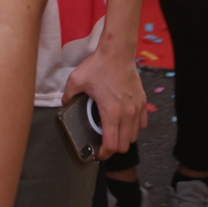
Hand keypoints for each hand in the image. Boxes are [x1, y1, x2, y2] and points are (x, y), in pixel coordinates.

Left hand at [62, 43, 147, 158]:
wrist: (117, 52)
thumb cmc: (99, 66)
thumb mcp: (76, 80)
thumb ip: (68, 95)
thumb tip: (65, 103)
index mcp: (111, 113)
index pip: (111, 145)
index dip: (104, 154)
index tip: (99, 154)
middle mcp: (127, 114)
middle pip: (124, 145)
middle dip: (113, 148)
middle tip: (104, 144)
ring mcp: (137, 108)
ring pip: (135, 136)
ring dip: (124, 138)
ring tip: (114, 133)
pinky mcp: (142, 101)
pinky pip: (142, 123)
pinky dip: (135, 127)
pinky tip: (125, 122)